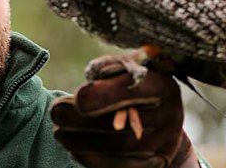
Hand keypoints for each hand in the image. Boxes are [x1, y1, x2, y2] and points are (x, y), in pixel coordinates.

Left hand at [51, 59, 198, 166]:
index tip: (77, 96)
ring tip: (59, 133)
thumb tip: (89, 81)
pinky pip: (119, 166)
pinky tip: (74, 148)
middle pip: (123, 128)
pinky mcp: (154, 164)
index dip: (105, 96)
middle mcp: (169, 118)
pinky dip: (92, 159)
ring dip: (82, 143)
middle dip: (83, 122)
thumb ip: (108, 68)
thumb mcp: (126, 67)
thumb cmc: (134, 84)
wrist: (162, 116)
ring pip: (119, 150)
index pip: (134, 91)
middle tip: (56, 113)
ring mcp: (164, 145)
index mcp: (164, 86)